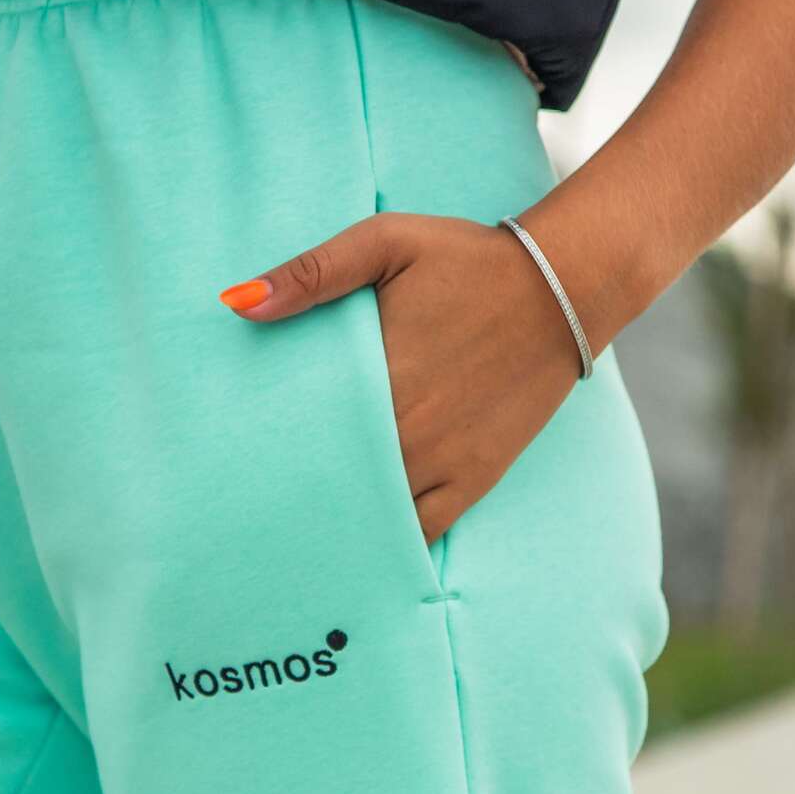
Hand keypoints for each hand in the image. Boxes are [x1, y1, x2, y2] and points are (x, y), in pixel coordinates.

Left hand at [218, 212, 584, 544]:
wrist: (563, 286)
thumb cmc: (468, 260)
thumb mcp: (386, 242)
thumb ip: (313, 272)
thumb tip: (239, 303)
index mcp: (375, 375)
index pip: (299, 431)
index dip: (264, 450)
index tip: (232, 461)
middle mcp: (405, 429)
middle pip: (328, 480)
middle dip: (290, 491)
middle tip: (246, 510)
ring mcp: (441, 460)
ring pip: (371, 514)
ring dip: (336, 522)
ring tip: (293, 534)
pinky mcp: (474, 478)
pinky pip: (423, 531)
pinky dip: (390, 542)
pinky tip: (360, 551)